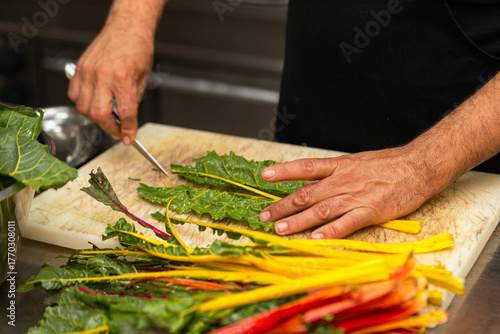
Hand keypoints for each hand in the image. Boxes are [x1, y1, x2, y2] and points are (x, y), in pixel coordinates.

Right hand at [67, 24, 152, 144]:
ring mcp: (88, 71)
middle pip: (99, 114)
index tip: (129, 138)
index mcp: (123, 78)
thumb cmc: (137, 49)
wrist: (126, 28)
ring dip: (95, 118)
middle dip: (109, 128)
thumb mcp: (144, 78)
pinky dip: (83, 104)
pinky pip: (74, 95)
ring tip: (107, 117)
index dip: (127, 129)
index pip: (125, 113)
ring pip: (83, 108)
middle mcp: (102, 75)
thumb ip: (134, 101)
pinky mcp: (79, 68)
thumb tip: (127, 121)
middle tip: (118, 130)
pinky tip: (94, 102)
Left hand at [259, 146, 448, 238]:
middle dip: (283, 206)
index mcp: (338, 166)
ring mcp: (356, 196)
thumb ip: (331, 174)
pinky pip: (347, 223)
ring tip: (281, 230)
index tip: (264, 176)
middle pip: (307, 194)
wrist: (418, 166)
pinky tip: (315, 238)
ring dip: (299, 221)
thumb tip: (307, 182)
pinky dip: (330, 231)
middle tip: (264, 217)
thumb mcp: (355, 162)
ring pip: (321, 210)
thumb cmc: (386, 164)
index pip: (305, 167)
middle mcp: (343, 180)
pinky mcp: (371, 211)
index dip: (283, 171)